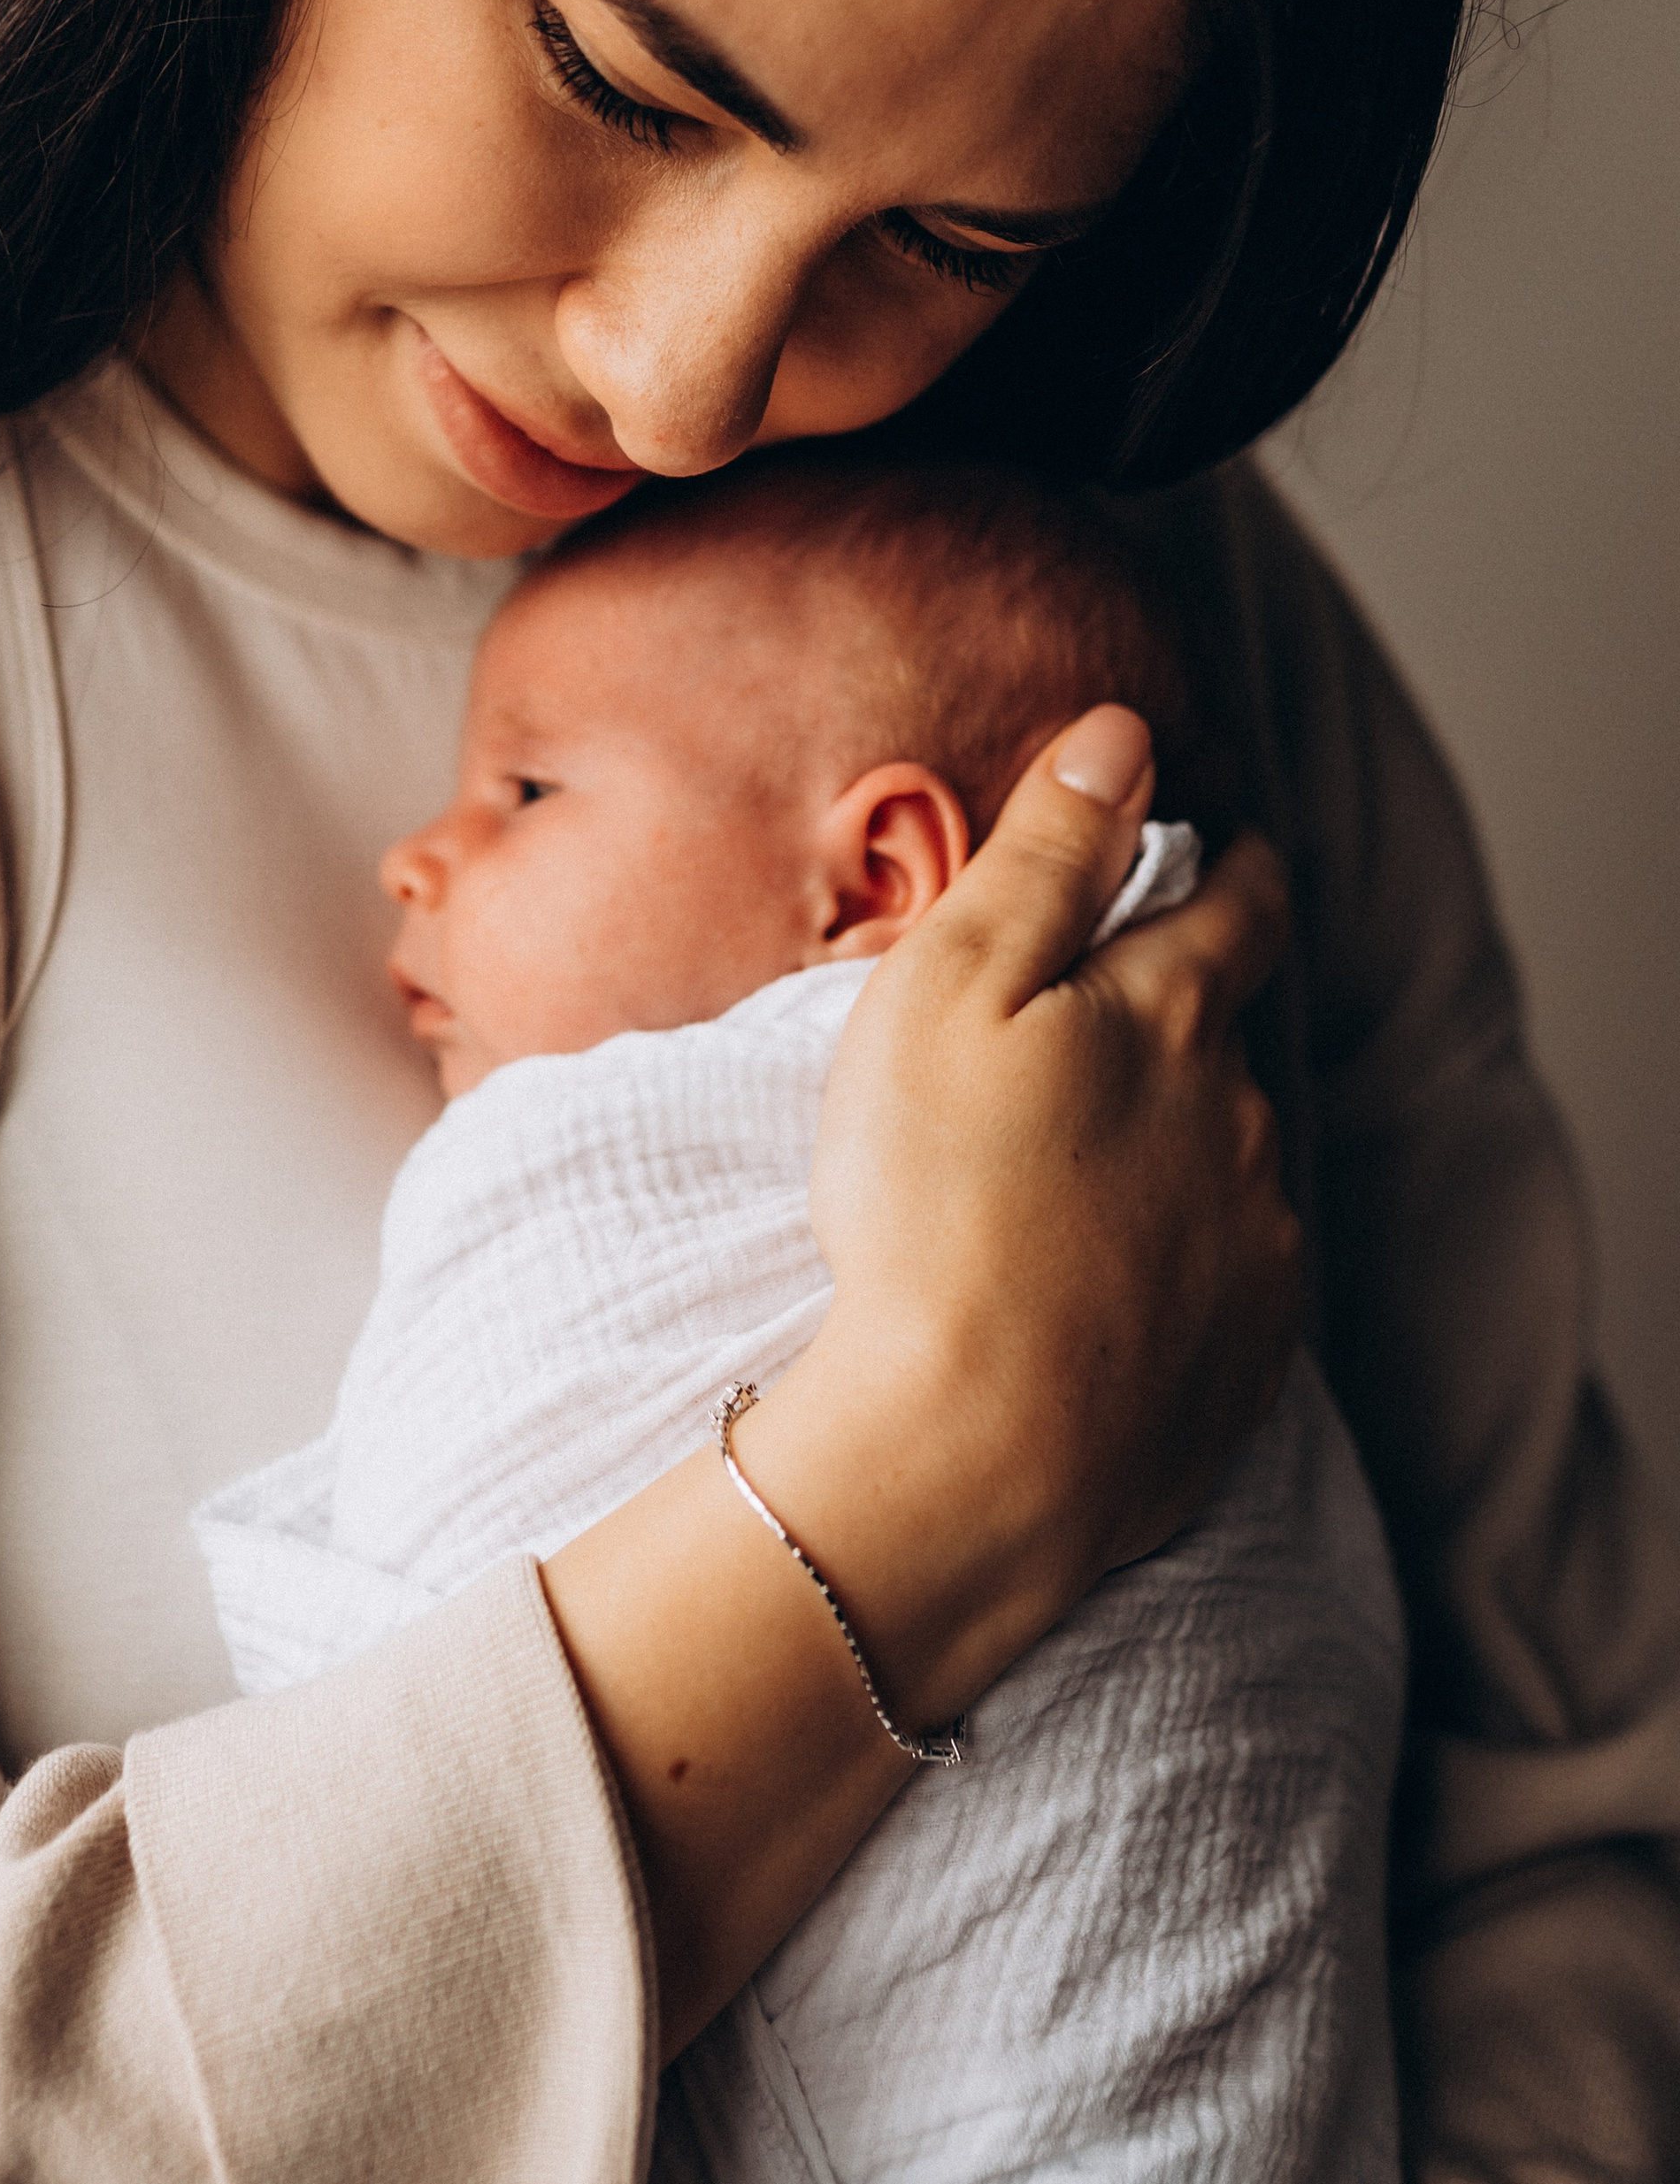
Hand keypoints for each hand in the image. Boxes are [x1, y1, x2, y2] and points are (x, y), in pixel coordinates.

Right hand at [768, 702, 1298, 1722]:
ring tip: (1077, 1176)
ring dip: (1175, 1147)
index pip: (1242, 906)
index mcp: (1174, 1014)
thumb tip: (1123, 735)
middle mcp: (1242, 1118)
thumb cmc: (932, 1198)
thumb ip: (1048, 853)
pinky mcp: (1243, 1359)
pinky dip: (1174, 1263)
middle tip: (1106, 1033)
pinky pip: (1224, 1279)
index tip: (1234, 853)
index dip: (1238, 868)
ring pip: (1226, 1159)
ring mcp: (1254, 1245)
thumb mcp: (953, 983)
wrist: (971, 1451)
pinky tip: (1102, 1287)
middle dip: (1185, 1018)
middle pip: (1230, 1036)